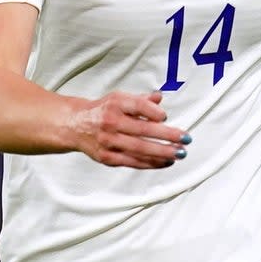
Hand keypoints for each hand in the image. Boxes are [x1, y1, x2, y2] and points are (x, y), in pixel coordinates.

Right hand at [70, 90, 189, 169]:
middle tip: (185, 139)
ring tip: (180, 153)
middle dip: (167, 136)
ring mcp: (109, 141)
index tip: (165, 116)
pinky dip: (151, 163)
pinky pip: (133, 162)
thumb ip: (140, 101)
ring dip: (163, 152)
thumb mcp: (119, 99)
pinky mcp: (108, 157)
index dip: (152, 111)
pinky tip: (166, 162)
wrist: (75, 125)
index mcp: (115, 104)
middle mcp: (111, 122)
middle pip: (143, 130)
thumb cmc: (102, 111)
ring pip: (140, 149)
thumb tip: (159, 98)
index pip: (136, 106)